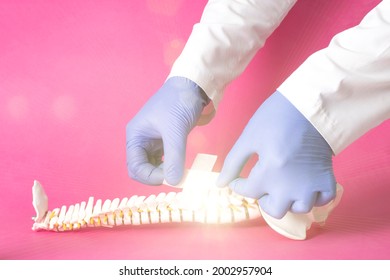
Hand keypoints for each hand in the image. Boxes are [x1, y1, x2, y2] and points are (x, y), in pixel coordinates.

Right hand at [126, 77, 208, 184]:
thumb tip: (174, 182)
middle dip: (156, 176)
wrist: (192, 86)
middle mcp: (140, 140)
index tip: (170, 178)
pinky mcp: (164, 141)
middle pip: (141, 169)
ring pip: (152, 166)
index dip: (150, 176)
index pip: (135, 167)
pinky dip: (170, 166)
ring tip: (179, 171)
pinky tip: (180, 166)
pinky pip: (162, 160)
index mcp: (136, 136)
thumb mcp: (176, 129)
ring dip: (163, 172)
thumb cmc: (178, 101)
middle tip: (175, 177)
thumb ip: (174, 156)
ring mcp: (152, 141)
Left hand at [217, 91, 335, 218]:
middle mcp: (290, 185)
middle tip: (262, 186)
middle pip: (274, 210)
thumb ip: (233, 163)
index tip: (238, 180)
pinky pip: (323, 200)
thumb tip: (220, 184)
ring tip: (283, 187)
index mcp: (269, 172)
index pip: (248, 192)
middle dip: (263, 200)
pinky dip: (313, 198)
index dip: (239, 186)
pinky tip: (304, 187)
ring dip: (288, 201)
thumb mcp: (249, 138)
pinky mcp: (327, 178)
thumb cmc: (276, 117)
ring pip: (299, 208)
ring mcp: (311, 184)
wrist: (310, 105)